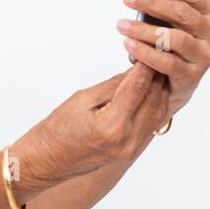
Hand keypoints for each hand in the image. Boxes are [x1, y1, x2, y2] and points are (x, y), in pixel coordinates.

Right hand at [24, 61, 171, 184]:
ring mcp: (132, 149)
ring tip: (158, 68)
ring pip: (159, 111)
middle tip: (157, 53)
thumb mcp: (83, 99)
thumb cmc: (58, 129)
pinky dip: (156, 104)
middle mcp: (127, 140)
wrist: (49, 160)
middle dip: (157, 74)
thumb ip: (113, 85)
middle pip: (153, 99)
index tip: (151, 48)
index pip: (137, 87)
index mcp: (112, 125)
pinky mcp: (133, 151)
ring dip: (160, 89)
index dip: (146, 65)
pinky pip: (153, 124)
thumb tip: (136, 70)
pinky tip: (154, 90)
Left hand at [117, 0, 209, 117]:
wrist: (179, 80)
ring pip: (173, 39)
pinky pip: (166, 63)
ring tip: (121, 25)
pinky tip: (128, 44)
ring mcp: (205, 57)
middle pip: (181, 14)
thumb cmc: (181, 35)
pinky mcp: (192, 77)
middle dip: (152, 3)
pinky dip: (145, 53)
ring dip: (144, 30)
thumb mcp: (187, 5)